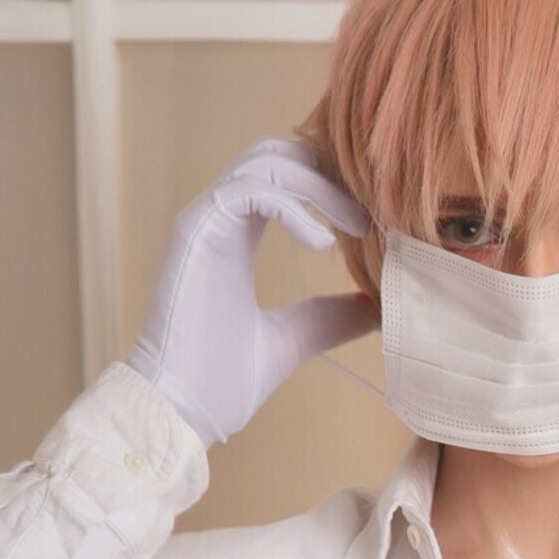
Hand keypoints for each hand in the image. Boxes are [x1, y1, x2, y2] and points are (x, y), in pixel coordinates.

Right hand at [125, 137, 379, 447]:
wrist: (181, 407)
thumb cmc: (222, 379)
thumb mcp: (295, 340)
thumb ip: (330, 318)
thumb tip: (377, 309)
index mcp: (238, 235)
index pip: (285, 176)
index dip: (331, 182)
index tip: (374, 217)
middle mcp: (220, 218)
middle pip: (277, 151)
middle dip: (329, 171)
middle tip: (370, 209)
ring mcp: (205, 220)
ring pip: (266, 161)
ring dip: (319, 184)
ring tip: (357, 224)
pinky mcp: (196, 231)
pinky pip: (250, 190)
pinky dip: (294, 208)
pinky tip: (324, 244)